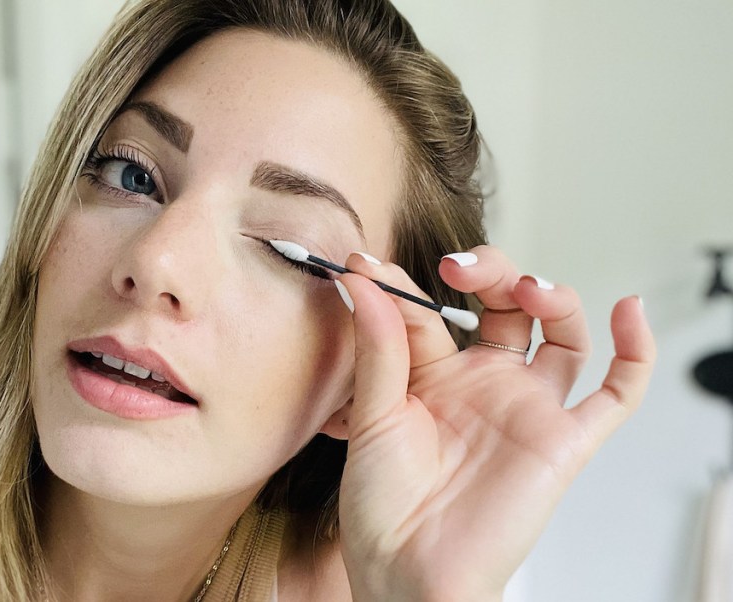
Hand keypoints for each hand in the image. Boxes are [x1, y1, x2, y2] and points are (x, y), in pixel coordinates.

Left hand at [334, 246, 655, 601]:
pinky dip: (635, 352)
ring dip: (552, 297)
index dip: (403, 283)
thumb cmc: (382, 506)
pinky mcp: (564, 441)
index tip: (367, 265)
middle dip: (489, 272)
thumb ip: (377, 347)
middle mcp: (484, 384)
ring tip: (525, 287)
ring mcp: (525, 408)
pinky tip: (628, 311)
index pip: (430, 311)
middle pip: (505, 306)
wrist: (408, 572)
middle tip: (458, 266)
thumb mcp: (372, 415)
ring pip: (561, 334)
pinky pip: (616, 395)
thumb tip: (360, 279)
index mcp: (433, 376)